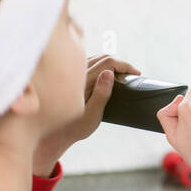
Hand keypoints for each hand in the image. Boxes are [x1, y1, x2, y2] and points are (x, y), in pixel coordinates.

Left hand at [33, 54, 141, 174]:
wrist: (53, 132)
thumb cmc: (74, 127)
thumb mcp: (92, 114)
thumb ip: (101, 94)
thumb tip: (110, 73)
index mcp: (83, 81)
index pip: (108, 62)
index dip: (125, 65)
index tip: (137, 74)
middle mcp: (77, 73)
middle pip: (103, 57)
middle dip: (121, 63)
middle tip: (132, 75)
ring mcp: (73, 73)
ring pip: (96, 57)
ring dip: (111, 62)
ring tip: (122, 74)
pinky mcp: (71, 76)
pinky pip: (89, 62)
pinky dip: (102, 64)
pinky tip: (107, 74)